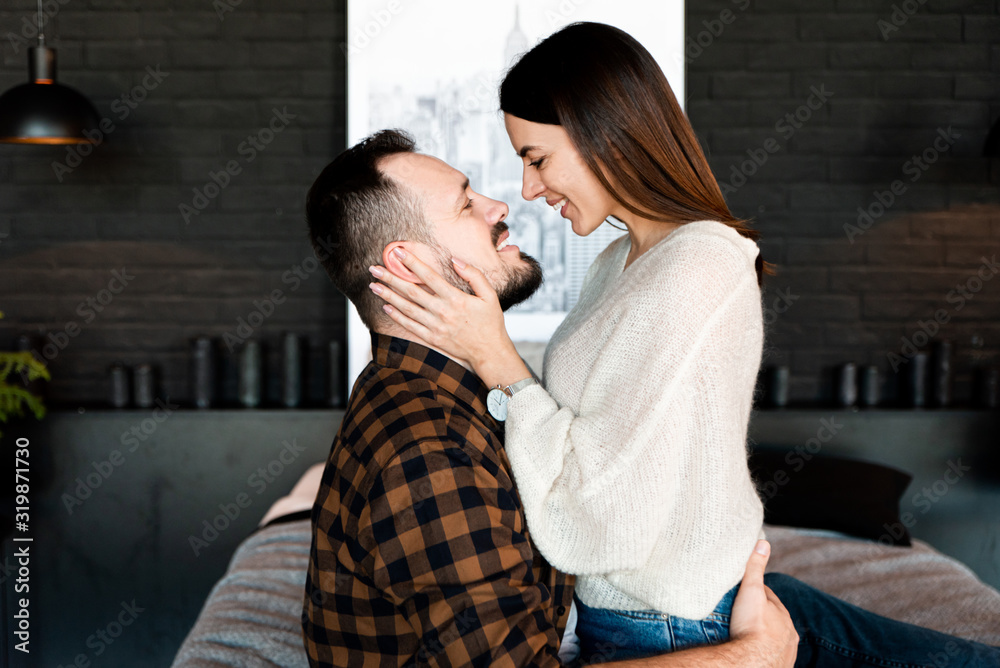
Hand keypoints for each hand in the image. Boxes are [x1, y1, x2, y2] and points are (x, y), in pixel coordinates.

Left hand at [370, 248, 522, 380]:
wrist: (490, 353)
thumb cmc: (491, 323)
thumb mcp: (490, 295)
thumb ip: (474, 275)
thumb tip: (455, 260)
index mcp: (456, 299)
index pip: (429, 276)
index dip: (412, 263)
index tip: (399, 253)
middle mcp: (442, 312)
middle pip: (411, 291)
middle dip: (391, 278)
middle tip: (374, 269)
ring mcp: (435, 326)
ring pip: (406, 308)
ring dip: (388, 296)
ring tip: (373, 285)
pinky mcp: (432, 338)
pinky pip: (410, 325)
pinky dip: (396, 316)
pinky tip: (386, 306)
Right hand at [729, 541, 798, 666]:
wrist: (752, 663)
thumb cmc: (751, 626)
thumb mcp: (751, 591)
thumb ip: (755, 568)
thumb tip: (763, 542)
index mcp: (782, 613)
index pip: (769, 597)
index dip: (757, 592)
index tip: (745, 590)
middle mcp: (788, 633)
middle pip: (774, 619)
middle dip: (762, 614)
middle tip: (744, 612)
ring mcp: (785, 652)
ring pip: (775, 638)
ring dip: (764, 634)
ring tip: (748, 633)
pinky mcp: (779, 666)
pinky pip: (772, 656)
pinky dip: (765, 652)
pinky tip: (755, 652)